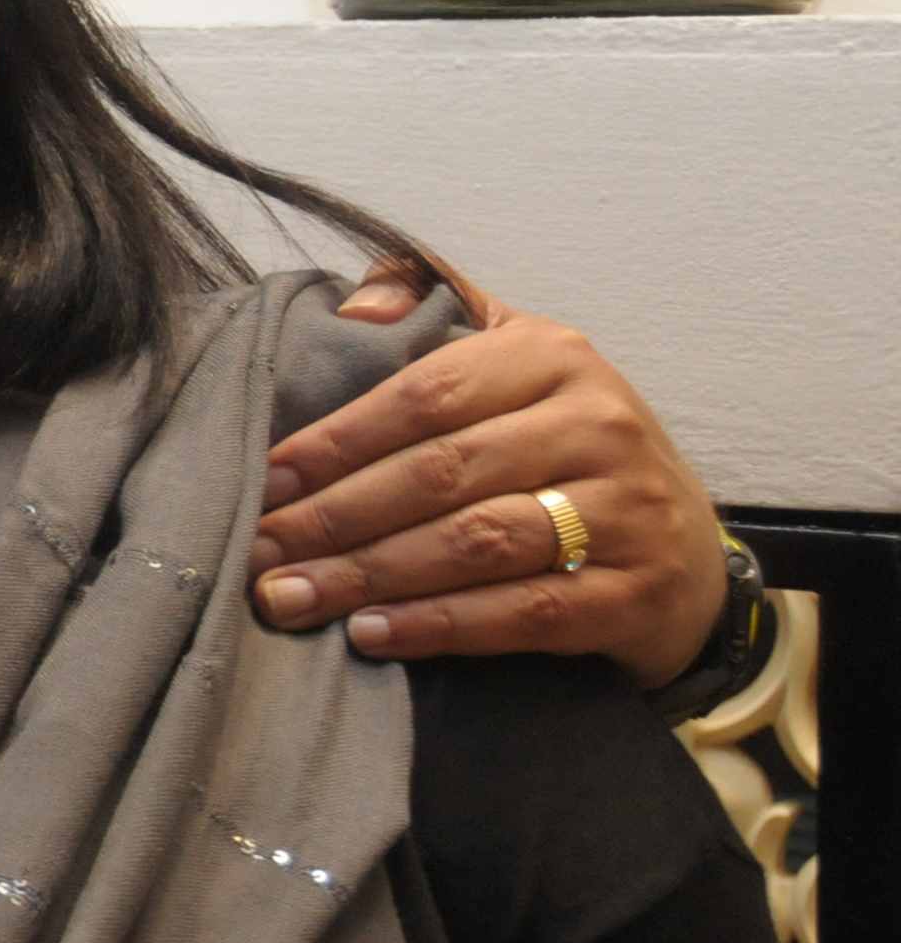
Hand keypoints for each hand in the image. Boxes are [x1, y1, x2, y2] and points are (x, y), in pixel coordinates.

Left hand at [252, 269, 725, 690]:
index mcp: (554, 357)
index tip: (264, 476)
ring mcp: (628, 511)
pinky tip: (370, 634)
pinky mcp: (639, 592)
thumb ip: (432, 308)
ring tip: (292, 597)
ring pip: (475, 543)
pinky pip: (525, 611)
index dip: (336, 439)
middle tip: (259, 551)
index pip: (425, 394)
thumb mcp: (515, 357)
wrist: (685, 551)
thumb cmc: (563, 447)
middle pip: (441, 472)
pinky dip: (440, 625)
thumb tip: (355, 310)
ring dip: (371, 574)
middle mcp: (598, 426)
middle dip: (335, 516)